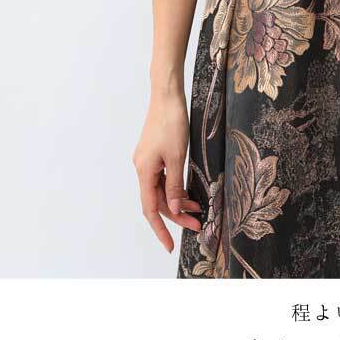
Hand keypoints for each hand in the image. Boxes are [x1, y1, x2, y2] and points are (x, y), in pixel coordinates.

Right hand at [132, 86, 201, 252]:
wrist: (167, 95)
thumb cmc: (171, 122)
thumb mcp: (177, 157)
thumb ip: (175, 185)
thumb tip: (175, 210)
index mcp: (144, 171)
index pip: (151, 209)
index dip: (160, 229)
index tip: (170, 245)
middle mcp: (142, 168)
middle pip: (157, 201)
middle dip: (177, 215)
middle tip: (197, 224)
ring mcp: (147, 160)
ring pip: (161, 190)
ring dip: (178, 201)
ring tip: (198, 209)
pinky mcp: (154, 153)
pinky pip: (163, 178)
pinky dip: (175, 187)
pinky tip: (188, 192)